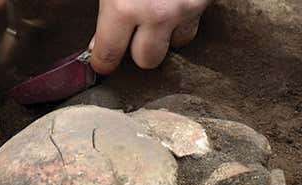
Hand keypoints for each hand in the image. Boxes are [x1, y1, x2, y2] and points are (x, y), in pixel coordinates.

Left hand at [90, 0, 206, 72]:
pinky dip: (186, 16)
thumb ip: (107, 13)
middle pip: (147, 60)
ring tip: (159, 14)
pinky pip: (195, 22)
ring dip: (168, 34)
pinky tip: (175, 3)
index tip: (103, 61)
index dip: (103, 61)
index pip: (108, 56)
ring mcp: (185, 8)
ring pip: (178, 43)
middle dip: (139, 50)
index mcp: (123, 7)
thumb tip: (96, 45)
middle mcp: (157, 14)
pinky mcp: (205, 1)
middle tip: (133, 34)